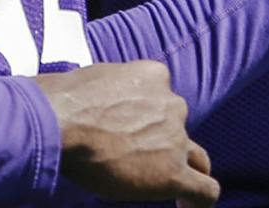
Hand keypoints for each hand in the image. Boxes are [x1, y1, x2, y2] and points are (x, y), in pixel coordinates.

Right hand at [34, 60, 218, 205]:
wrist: (63, 121)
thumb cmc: (65, 101)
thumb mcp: (98, 78)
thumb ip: (113, 91)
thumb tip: (99, 106)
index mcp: (155, 75)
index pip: (161, 97)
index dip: (146, 116)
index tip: (126, 130)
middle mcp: (171, 103)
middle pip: (175, 126)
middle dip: (158, 141)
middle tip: (128, 158)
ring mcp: (175, 138)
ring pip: (193, 156)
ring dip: (178, 168)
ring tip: (161, 185)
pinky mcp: (173, 172)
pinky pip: (205, 190)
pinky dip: (201, 202)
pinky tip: (187, 207)